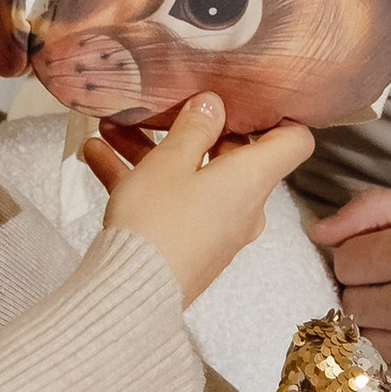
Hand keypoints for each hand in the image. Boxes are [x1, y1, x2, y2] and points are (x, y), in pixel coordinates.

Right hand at [87, 95, 314, 306]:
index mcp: (252, 179)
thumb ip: (193, 128)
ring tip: (111, 130)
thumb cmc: (158, 222)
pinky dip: (141, 180)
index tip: (249, 98)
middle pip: (232, 155)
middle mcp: (244, 204)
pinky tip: (97, 158)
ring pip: (191, 177)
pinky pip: (171, 202)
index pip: (293, 142)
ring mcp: (216, 227)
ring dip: (152, 152)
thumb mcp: (170, 161)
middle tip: (160, 109)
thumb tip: (213, 105)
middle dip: (192, 129)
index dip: (278, 116)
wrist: (132, 293)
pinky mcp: (190, 245)